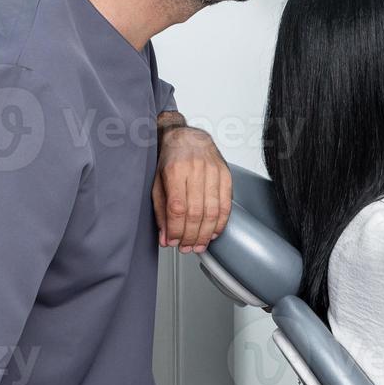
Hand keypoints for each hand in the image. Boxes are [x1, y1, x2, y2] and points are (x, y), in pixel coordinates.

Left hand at [153, 123, 231, 253]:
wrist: (186, 136)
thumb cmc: (170, 159)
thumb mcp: (157, 183)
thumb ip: (161, 211)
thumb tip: (166, 237)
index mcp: (175, 170)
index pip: (178, 208)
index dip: (177, 230)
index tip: (173, 241)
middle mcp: (196, 169)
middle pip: (196, 212)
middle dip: (191, 236)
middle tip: (186, 248)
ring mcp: (213, 171)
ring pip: (213, 211)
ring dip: (206, 234)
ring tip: (199, 245)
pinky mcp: (226, 174)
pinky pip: (226, 204)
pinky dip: (220, 223)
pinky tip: (213, 232)